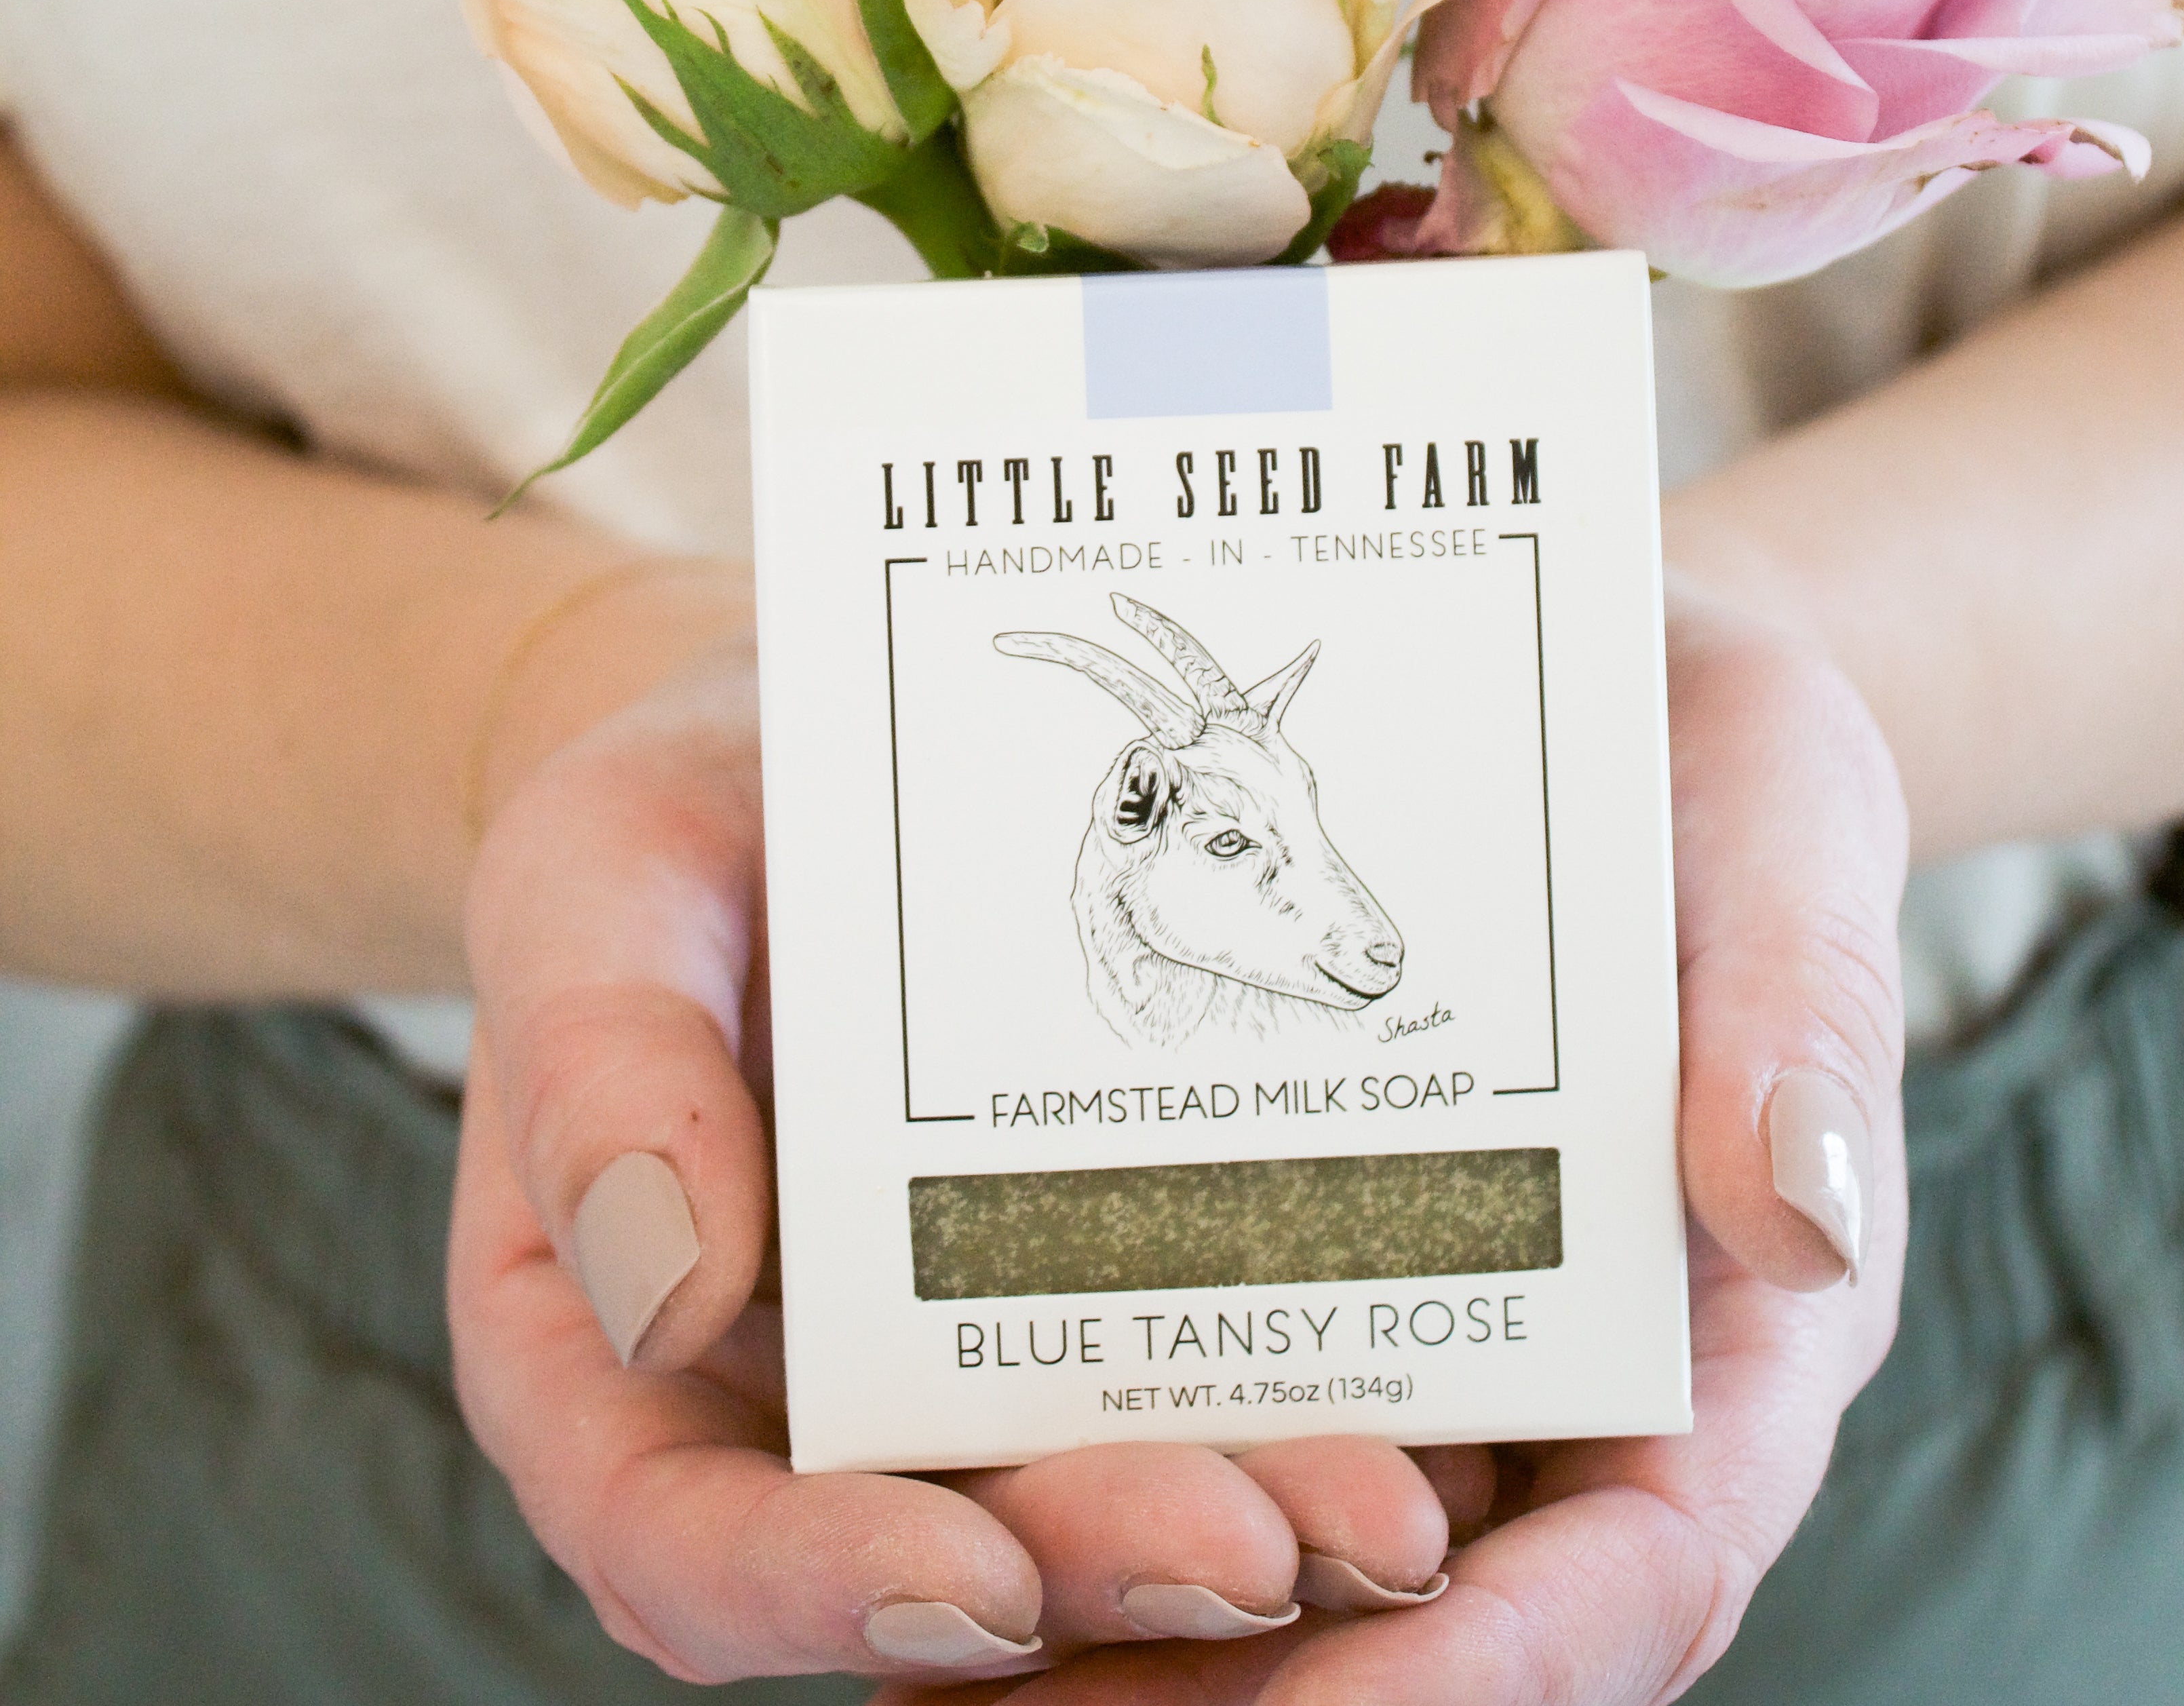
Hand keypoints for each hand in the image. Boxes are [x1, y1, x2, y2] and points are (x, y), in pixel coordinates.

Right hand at [447, 635, 1457, 1682]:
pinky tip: (1421, 1380)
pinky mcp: (1087, 1271)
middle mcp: (792, 1400)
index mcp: (620, 1359)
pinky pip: (1185, 1357)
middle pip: (931, 1552)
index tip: (975, 1584)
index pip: (686, 1543)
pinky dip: (1293, 1389)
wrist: (805, 757)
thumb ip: (602, 1077)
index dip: (821, 1593)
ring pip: (1089, 1491)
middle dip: (1098, 1563)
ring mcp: (953, 1349)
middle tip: (1259, 1547)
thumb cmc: (669, 836)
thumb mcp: (595, 895)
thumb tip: (664, 1291)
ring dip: (1240, 1518)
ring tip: (1385, 1501)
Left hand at [864, 583, 1911, 1705]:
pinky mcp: (1303, 1241)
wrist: (1598, 688)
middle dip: (1266, 1672)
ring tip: (956, 1609)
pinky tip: (943, 1436)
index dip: (1512, 1660)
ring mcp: (1428, 1322)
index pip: (1646, 1563)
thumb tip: (1799, 1208)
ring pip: (1297, 1529)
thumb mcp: (1785, 828)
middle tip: (1054, 1687)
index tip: (1349, 1701)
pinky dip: (1093, 1427)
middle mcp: (1573, 1374)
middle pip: (1440, 1602)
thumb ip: (1800, 1013)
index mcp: (1732, 1336)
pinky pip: (1202, 1372)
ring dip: (1136, 1599)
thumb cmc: (1719, 771)